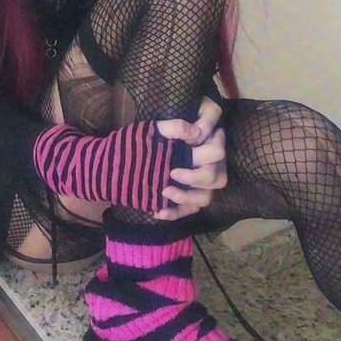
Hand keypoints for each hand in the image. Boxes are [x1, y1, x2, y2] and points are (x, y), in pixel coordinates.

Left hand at [153, 96, 226, 219]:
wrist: (122, 160)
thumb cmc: (146, 138)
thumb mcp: (156, 129)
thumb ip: (174, 127)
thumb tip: (194, 132)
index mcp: (204, 147)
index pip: (218, 150)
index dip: (207, 151)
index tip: (188, 146)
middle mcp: (207, 167)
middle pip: (216, 178)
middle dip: (196, 177)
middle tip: (172, 173)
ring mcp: (197, 186)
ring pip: (205, 198)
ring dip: (186, 197)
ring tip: (164, 191)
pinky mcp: (186, 200)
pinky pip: (187, 211)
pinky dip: (173, 213)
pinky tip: (157, 211)